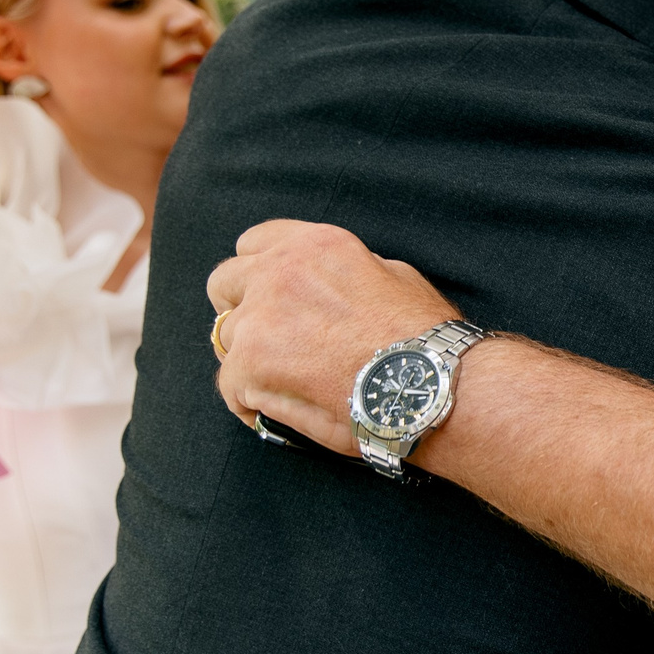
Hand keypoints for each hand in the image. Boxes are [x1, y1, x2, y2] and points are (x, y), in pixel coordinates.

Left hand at [208, 220, 458, 451]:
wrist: (429, 384)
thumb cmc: (424, 338)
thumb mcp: (394, 277)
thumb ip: (348, 272)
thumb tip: (334, 289)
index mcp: (315, 246)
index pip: (255, 243)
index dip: (260, 272)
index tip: (269, 294)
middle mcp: (279, 272)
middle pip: (224, 282)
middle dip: (240, 308)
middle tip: (265, 339)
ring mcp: (260, 319)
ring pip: (226, 337)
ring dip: (248, 357)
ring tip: (280, 382)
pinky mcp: (250, 366)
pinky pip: (228, 384)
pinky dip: (248, 401)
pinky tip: (275, 410)